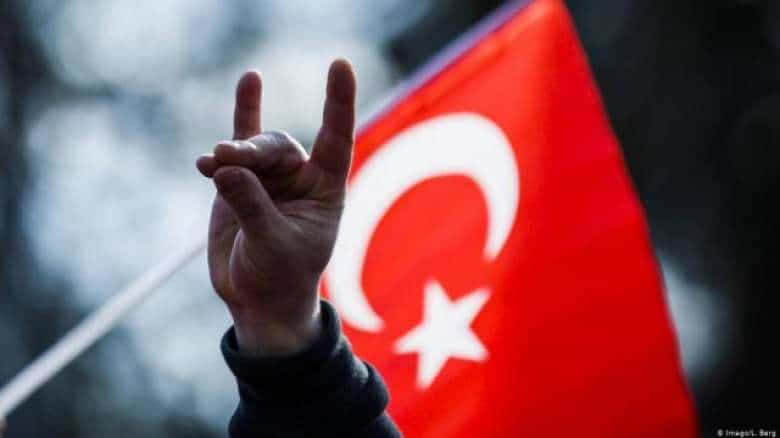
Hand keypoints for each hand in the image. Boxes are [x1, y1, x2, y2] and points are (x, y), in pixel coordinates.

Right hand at [196, 60, 356, 355]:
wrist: (258, 299)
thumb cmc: (280, 277)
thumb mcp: (272, 246)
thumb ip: (252, 207)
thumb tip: (226, 168)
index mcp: (326, 190)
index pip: (336, 139)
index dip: (338, 103)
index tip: (340, 65)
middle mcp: (300, 178)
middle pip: (278, 147)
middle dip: (252, 150)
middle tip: (225, 158)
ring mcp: (269, 179)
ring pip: (251, 150)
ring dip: (232, 153)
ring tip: (211, 163)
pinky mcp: (239, 183)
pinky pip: (235, 150)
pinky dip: (224, 144)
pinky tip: (214, 142)